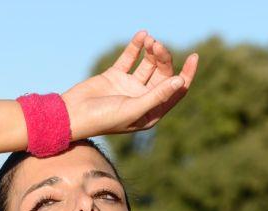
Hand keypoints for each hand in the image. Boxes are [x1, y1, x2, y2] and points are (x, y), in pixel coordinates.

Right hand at [62, 30, 198, 139]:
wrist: (73, 115)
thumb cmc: (104, 119)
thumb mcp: (133, 109)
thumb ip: (157, 96)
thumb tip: (179, 81)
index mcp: (152, 112)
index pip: (176, 91)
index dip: (186, 75)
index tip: (194, 57)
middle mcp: (143, 99)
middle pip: (162, 74)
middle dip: (163, 58)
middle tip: (157, 45)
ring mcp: (129, 87)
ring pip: (148, 64)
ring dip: (151, 51)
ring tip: (150, 40)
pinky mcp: (115, 76)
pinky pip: (130, 58)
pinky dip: (136, 47)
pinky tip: (142, 35)